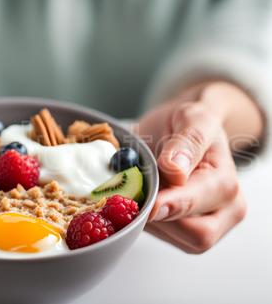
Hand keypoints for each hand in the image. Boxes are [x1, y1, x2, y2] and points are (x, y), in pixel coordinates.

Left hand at [136, 82, 261, 252]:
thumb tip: (175, 170)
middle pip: (192, 234)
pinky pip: (163, 237)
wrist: (188, 129)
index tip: (148, 203)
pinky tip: (139, 200)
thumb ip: (187, 141)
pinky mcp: (186, 235)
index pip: (198, 205)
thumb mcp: (192, 117)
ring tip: (136, 190)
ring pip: (173, 238)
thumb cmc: (192, 123)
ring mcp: (208, 226)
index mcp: (226, 184)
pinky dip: (146, 222)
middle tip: (130, 193)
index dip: (171, 205)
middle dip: (158, 217)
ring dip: (149, 220)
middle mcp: (225, 211)